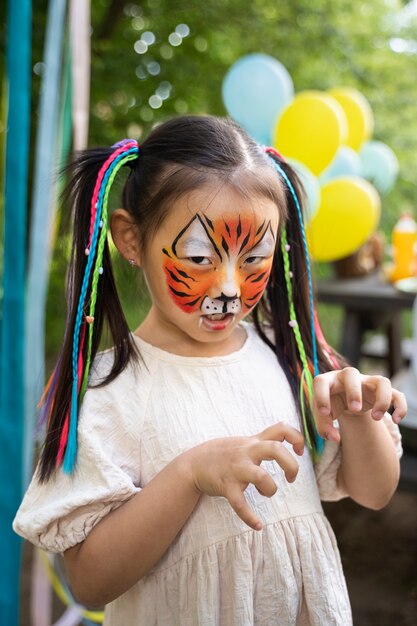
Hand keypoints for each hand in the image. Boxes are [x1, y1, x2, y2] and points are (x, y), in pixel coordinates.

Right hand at [185, 423, 303, 530]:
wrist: (193, 464)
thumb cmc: (224, 454)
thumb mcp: (244, 442)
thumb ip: (263, 440)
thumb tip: (287, 439)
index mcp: (254, 442)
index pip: (281, 429)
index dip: (297, 438)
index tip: (300, 452)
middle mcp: (246, 452)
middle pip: (276, 449)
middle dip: (291, 464)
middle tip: (291, 478)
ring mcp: (236, 469)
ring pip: (261, 477)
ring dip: (270, 489)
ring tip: (267, 493)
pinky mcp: (227, 487)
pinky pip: (240, 504)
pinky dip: (250, 518)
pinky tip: (258, 525)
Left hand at [312, 367, 406, 442]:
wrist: (347, 402)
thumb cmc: (332, 406)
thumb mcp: (324, 416)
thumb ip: (324, 428)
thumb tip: (335, 438)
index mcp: (329, 381)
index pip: (321, 381)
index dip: (321, 396)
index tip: (325, 413)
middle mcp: (348, 377)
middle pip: (351, 373)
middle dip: (353, 391)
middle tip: (355, 409)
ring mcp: (368, 382)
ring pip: (381, 381)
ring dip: (382, 400)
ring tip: (376, 418)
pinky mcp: (382, 391)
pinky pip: (396, 394)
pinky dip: (400, 406)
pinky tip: (396, 421)